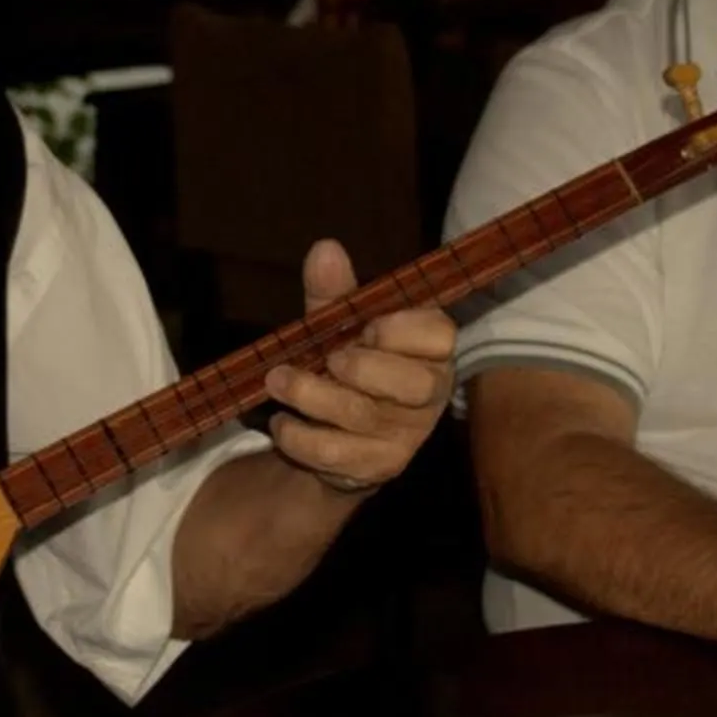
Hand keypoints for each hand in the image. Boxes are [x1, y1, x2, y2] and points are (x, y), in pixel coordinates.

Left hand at [260, 239, 456, 496]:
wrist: (337, 436)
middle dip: (361, 367)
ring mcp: (407, 435)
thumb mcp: (339, 324)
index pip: (440, 334)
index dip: (400, 330)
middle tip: (327, 358)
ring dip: (310, 395)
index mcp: (430, 349)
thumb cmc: (348, 363)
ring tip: (276, 380)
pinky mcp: (379, 467)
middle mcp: (429, 393)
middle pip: (413, 384)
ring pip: (362, 416)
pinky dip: (298, 435)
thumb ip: (334, 292)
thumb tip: (325, 248)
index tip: (367, 326)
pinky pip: (336, 453)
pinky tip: (281, 422)